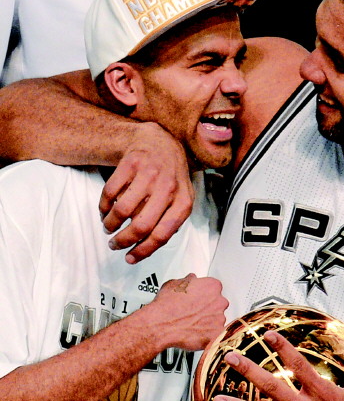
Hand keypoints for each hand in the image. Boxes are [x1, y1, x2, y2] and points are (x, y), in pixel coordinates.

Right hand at [99, 124, 193, 262]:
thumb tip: (147, 247)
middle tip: (114, 245)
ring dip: (110, 224)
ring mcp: (149, 174)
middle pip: (140, 225)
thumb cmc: (170, 179)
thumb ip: (169, 223)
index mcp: (183, 202)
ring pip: (122, 210)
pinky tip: (105, 210)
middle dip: (123, 241)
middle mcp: (168, 188)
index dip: (143, 251)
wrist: (160, 142)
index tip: (130, 258)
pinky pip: (110, 192)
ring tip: (108, 226)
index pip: (162, 235)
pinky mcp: (131, 163)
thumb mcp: (180, 200)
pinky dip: (103, 206)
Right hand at [146, 273, 227, 351]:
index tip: (199, 298)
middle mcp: (219, 301)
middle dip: (208, 308)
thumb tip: (190, 280)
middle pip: (218, 304)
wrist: (161, 324)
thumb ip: (188, 280)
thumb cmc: (167, 305)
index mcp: (212, 286)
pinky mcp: (216, 334)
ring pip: (217, 319)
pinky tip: (195, 332)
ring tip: (193, 323)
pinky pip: (215, 334)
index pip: (215, 289)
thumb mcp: (174, 284)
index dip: (205, 294)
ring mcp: (219, 318)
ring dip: (208, 321)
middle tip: (195, 311)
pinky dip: (207, 334)